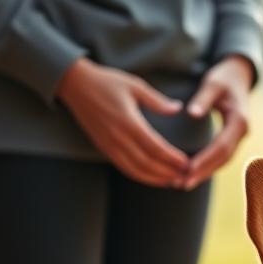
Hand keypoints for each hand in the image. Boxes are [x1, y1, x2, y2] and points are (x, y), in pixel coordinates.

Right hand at [56, 58, 188, 186]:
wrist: (74, 84)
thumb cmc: (107, 82)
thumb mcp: (135, 85)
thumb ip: (157, 101)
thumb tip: (178, 108)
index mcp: (129, 122)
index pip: (155, 147)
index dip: (172, 159)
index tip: (187, 163)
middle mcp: (118, 137)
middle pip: (147, 163)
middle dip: (168, 172)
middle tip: (186, 176)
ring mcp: (109, 145)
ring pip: (135, 170)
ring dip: (155, 179)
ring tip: (173, 181)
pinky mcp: (103, 148)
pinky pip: (124, 168)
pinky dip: (140, 176)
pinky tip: (153, 178)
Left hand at [182, 55, 253, 189]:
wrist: (238, 76)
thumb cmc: (224, 78)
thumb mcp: (213, 83)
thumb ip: (203, 98)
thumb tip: (192, 113)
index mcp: (239, 120)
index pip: (221, 146)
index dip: (205, 160)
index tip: (187, 170)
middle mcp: (242, 132)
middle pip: (223, 159)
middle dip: (203, 172)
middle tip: (182, 184)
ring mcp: (239, 137)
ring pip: (223, 161)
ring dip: (204, 173)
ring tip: (183, 183)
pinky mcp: (233, 138)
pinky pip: (221, 157)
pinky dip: (208, 166)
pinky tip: (192, 173)